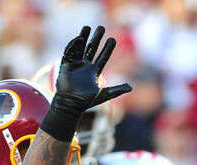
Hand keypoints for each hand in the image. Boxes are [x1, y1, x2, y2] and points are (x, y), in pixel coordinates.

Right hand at [41, 25, 131, 141]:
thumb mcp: (104, 95)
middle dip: (96, 38)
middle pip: (91, 49)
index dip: (108, 48)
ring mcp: (75, 65)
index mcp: (94, 72)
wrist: (70, 105)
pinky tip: (79, 39)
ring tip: (87, 27)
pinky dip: (73, 45)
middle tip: (101, 27)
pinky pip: (69, 52)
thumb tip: (130, 87)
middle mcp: (85, 66)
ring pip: (80, 48)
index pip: (102, 57)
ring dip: (83, 37)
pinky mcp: (65, 65)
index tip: (113, 39)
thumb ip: (116, 90)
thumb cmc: (86, 102)